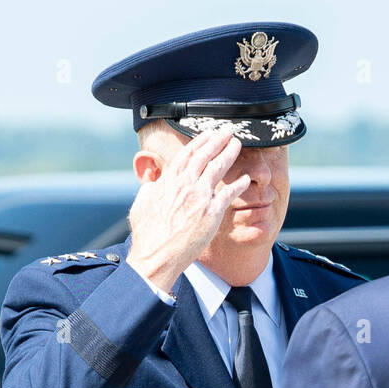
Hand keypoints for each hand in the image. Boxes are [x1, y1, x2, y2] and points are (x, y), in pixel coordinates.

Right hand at [127, 129, 250, 292]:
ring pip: (217, 168)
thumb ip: (150, 187)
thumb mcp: (142, 203)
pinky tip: (246, 179)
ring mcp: (199, 198)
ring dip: (229, 153)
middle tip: (228, 131)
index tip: (208, 134)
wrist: (156, 256)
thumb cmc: (147, 235)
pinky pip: (228, 194)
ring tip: (237, 144)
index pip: (187, 154)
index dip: (200, 141)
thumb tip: (153, 180)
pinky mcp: (211, 214)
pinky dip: (238, 184)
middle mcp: (185, 185)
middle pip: (204, 155)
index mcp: (168, 181)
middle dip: (217, 140)